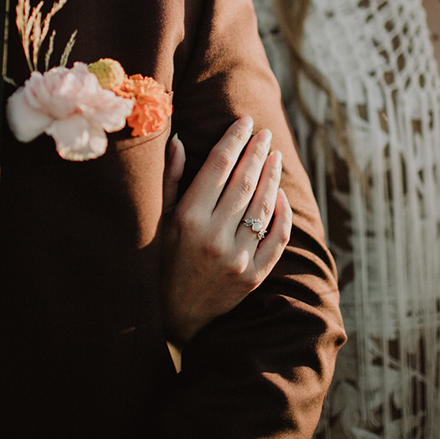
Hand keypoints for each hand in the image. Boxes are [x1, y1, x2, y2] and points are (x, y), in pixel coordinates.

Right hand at [160, 116, 291, 346]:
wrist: (172, 315)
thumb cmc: (160, 260)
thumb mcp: (158, 220)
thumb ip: (169, 180)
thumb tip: (178, 140)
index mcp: (188, 218)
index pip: (218, 166)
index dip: (234, 140)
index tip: (244, 122)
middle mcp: (214, 236)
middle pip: (245, 182)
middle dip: (257, 153)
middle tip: (264, 134)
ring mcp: (237, 258)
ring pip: (264, 206)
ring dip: (272, 177)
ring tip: (274, 157)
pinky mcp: (253, 276)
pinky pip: (276, 238)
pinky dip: (282, 213)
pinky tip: (281, 195)